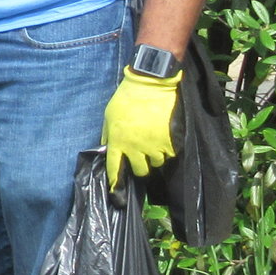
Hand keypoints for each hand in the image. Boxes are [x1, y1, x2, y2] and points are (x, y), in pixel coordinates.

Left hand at [101, 66, 180, 188]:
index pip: (114, 169)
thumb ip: (108, 134)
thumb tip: (106, 148)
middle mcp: (134, 148)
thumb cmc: (127, 97)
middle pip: (140, 171)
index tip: (116, 191)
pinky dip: (168, 149)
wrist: (151, 83)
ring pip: (156, 163)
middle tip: (142, 156)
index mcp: (117, 141)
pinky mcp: (169, 142)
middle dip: (140, 166)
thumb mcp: (109, 115)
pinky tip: (165, 137)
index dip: (115, 181)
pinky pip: (170, 154)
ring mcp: (153, 146)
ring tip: (154, 142)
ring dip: (155, 156)